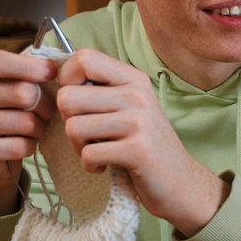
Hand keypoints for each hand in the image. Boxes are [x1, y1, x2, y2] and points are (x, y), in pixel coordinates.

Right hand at [0, 50, 58, 215]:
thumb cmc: (9, 111)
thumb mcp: (14, 86)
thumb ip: (27, 73)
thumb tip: (52, 68)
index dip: (29, 66)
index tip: (52, 73)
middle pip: (20, 92)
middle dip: (45, 103)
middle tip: (48, 110)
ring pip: (24, 122)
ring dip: (39, 127)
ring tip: (35, 128)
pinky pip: (19, 147)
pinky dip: (30, 146)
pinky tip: (23, 144)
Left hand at [55, 49, 227, 236]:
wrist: (181, 182)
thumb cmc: (146, 144)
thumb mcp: (131, 107)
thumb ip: (102, 91)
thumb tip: (59, 80)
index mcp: (133, 79)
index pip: (83, 59)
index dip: (67, 81)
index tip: (78, 104)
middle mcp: (137, 95)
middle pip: (68, 97)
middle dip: (68, 121)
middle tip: (88, 136)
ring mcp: (139, 122)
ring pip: (73, 127)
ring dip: (78, 147)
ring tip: (98, 151)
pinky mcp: (137, 150)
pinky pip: (88, 154)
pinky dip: (90, 166)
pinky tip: (105, 166)